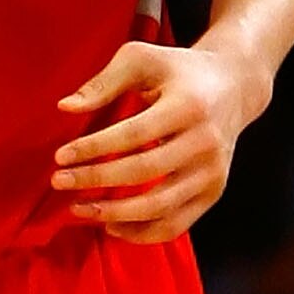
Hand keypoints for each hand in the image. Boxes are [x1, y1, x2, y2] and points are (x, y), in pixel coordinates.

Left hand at [51, 37, 267, 242]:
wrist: (234, 87)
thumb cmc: (179, 71)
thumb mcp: (143, 59)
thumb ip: (104, 82)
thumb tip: (65, 107)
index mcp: (189, 105)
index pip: (133, 135)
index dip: (93, 149)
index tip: (60, 156)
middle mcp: (206, 142)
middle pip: (142, 172)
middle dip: (94, 180)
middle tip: (59, 182)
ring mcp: (213, 172)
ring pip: (159, 207)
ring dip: (113, 214)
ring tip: (78, 208)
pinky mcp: (214, 192)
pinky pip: (175, 225)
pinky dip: (140, 233)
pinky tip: (110, 226)